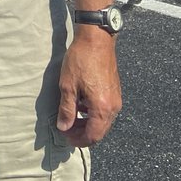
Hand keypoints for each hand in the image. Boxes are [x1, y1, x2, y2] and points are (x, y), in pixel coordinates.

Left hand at [57, 27, 121, 146]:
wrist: (96, 40)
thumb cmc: (80, 60)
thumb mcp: (68, 86)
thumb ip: (66, 109)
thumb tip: (64, 127)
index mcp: (102, 107)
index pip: (93, 136)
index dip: (78, 140)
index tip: (65, 137)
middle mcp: (113, 106)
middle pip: (100, 132)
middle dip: (83, 134)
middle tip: (66, 130)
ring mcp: (116, 99)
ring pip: (104, 122)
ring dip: (88, 125)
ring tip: (71, 119)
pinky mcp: (115, 92)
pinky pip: (106, 112)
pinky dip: (94, 115)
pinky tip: (81, 107)